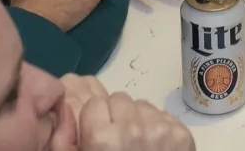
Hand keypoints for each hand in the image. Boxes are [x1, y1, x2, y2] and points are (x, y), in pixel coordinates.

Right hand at [62, 78, 193, 150]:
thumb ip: (63, 140)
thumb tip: (66, 106)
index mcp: (102, 138)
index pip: (95, 104)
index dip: (95, 121)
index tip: (100, 138)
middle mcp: (132, 128)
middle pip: (119, 100)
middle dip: (116, 117)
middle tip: (118, 143)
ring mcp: (160, 130)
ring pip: (142, 106)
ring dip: (137, 120)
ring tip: (137, 147)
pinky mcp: (181, 134)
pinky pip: (163, 116)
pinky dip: (157, 128)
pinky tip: (154, 149)